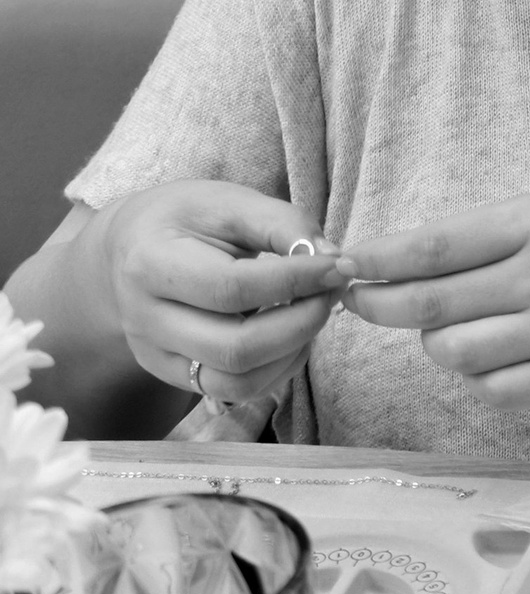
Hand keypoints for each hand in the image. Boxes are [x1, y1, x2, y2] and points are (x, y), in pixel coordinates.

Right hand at [99, 184, 352, 402]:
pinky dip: (276, 370)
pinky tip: (293, 335)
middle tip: (332, 291)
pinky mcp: (171, 376)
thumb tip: (331, 259)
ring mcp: (155, 356)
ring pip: (235, 383)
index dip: (294, 281)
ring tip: (314, 311)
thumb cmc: (183, 218)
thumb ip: (281, 224)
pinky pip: (231, 392)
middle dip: (301, 323)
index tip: (338, 266)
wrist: (127, 248)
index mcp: (151, 263)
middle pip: (235, 348)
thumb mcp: (228, 201)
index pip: (231, 288)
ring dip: (292, 352)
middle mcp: (145, 320)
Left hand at [343, 196, 529, 407]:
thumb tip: (385, 267)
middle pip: (432, 305)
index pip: (434, 247)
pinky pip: (490, 389)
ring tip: (457, 325)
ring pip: (454, 352)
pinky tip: (496, 352)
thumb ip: (472, 237)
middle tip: (357, 303)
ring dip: (437, 341)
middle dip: (379, 305)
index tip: (343, 266)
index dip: (378, 261)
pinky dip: (477, 374)